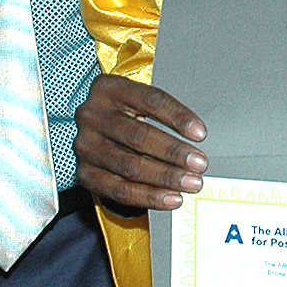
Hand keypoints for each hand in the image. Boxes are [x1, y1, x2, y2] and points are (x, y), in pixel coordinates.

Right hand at [74, 74, 207, 209]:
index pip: (150, 100)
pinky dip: (149, 196)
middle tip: (200, 164)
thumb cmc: (122, 111)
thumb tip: (197, 135)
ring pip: (130, 166)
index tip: (201, 133)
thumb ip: (160, 111)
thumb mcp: (135, 99)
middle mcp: (92, 116)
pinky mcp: (85, 173)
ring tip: (191, 183)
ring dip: (165, 178)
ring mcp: (86, 146)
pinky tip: (171, 198)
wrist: (89, 127)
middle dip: (173, 152)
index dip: (177, 117)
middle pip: (139, 136)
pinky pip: (120, 190)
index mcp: (109, 88)